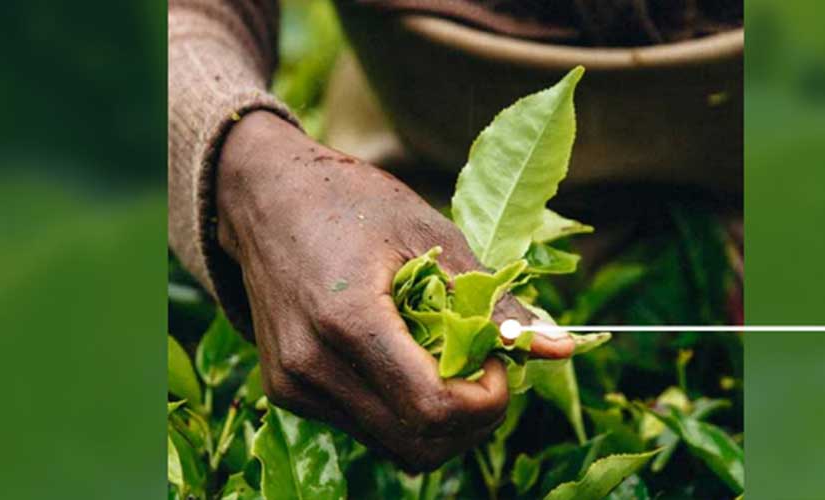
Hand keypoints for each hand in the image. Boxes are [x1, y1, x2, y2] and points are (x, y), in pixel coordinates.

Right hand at [216, 111, 573, 470]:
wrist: (262, 199)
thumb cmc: (349, 202)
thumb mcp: (429, 234)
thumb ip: (491, 300)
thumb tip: (561, 347)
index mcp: (346, 320)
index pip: (431, 408)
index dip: (485, 402)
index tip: (500, 365)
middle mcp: (311, 366)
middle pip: (416, 443)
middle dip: (471, 421)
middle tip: (487, 373)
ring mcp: (293, 386)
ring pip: (391, 446)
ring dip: (439, 421)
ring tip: (452, 366)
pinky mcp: (286, 392)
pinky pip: (363, 427)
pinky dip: (402, 411)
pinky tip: (410, 364)